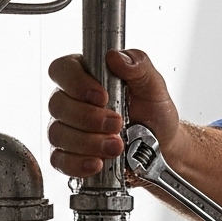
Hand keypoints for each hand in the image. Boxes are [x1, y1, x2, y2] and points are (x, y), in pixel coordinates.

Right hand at [47, 49, 180, 177]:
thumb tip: (116, 56)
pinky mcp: (70, 156)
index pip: (62, 70)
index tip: (102, 97)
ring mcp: (68, 129)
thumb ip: (138, 65)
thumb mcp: (154, 86)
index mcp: (86, 76)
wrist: (163, 148)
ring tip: (117, 146)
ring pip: (58, 133)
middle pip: (59, 105)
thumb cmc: (154, 114)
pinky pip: (60, 160)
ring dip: (89, 142)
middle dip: (89, 118)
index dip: (77, 83)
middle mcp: (72, 101)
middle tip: (117, 124)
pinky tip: (97, 164)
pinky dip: (78, 163)